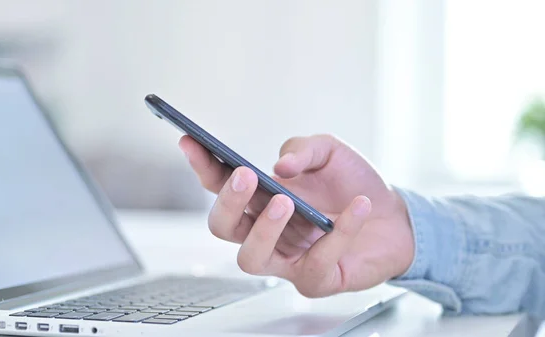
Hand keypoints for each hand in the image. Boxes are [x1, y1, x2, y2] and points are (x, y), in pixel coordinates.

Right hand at [179, 134, 413, 296]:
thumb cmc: (353, 184)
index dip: (203, 165)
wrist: (396, 215)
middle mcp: (266, 232)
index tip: (192, 142)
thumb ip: (303, 149)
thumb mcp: (329, 151)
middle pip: (223, 228)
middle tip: (245, 176)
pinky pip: (315, 263)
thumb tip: (280, 166)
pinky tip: (357, 206)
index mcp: (260, 199)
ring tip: (286, 202)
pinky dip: (338, 232)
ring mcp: (287, 259)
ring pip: (251, 258)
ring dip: (264, 229)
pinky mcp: (316, 279)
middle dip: (228, 202)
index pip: (219, 185)